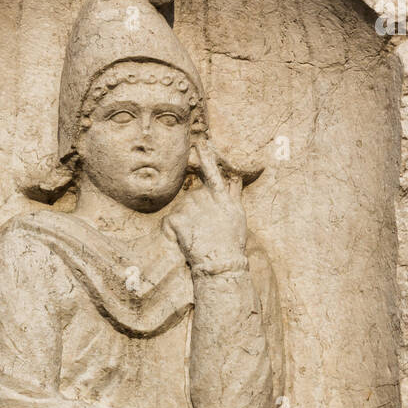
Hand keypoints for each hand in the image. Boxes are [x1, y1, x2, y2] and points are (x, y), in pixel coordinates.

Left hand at [163, 141, 247, 268]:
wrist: (221, 263)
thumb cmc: (232, 241)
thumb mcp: (238, 214)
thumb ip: (233, 193)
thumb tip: (235, 176)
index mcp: (220, 195)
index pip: (211, 172)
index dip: (205, 157)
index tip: (199, 144)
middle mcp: (204, 197)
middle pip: (192, 196)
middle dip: (195, 211)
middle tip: (205, 230)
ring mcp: (189, 208)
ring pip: (181, 209)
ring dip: (185, 221)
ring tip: (198, 237)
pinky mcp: (177, 220)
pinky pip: (169, 222)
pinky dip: (173, 232)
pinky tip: (184, 240)